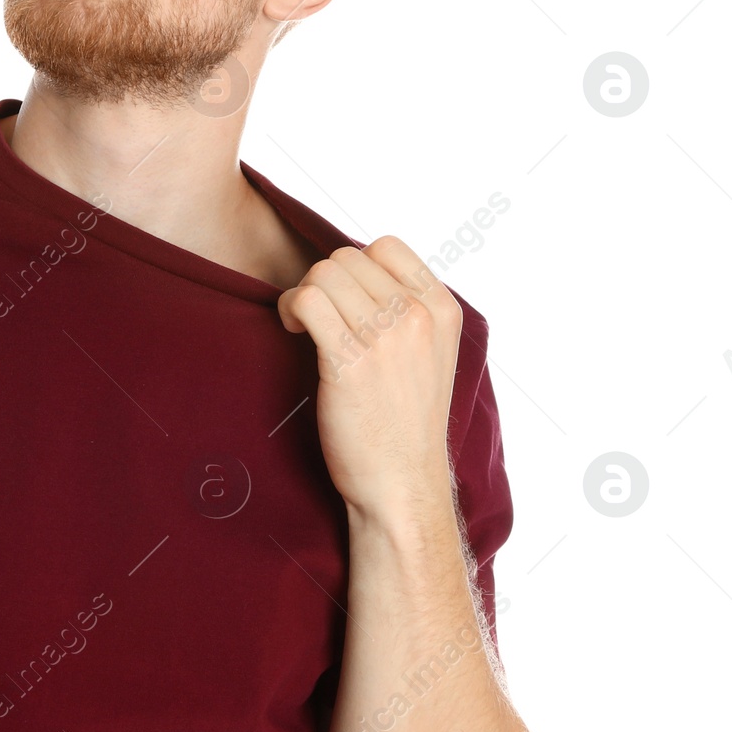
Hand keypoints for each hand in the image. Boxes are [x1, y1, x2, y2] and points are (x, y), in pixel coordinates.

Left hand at [276, 237, 461, 526]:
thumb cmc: (404, 425)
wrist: (401, 485)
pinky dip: (289, 309)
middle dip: (321, 283)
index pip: (386, 246)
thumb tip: (356, 272)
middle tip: (316, 319)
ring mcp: (387, 338)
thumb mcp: (430, 356)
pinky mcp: (350, 362)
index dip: (353, 266)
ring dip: (301, 295)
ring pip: (322, 273)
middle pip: (346, 258)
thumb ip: (408, 312)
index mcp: (442, 310)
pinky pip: (306, 301)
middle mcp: (418, 317)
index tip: (343, 300)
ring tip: (303, 327)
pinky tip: (294, 332)